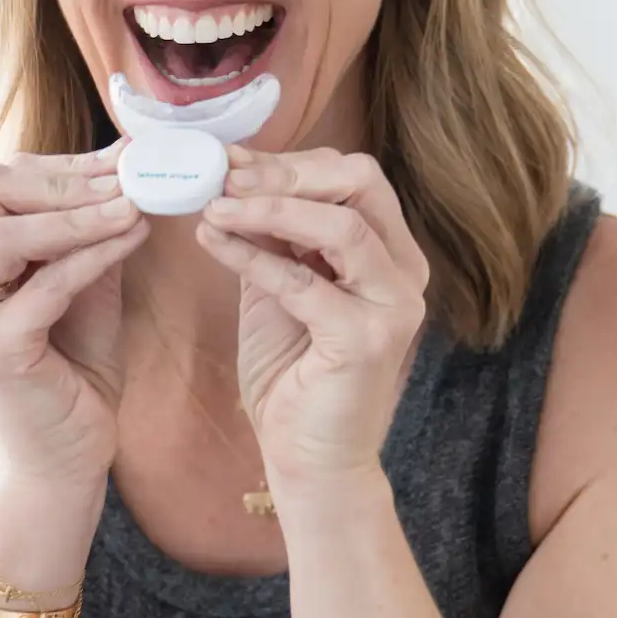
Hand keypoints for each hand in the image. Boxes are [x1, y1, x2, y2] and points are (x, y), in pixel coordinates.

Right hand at [0, 138, 147, 490]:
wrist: (68, 456)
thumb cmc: (74, 367)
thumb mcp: (84, 282)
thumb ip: (90, 229)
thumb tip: (124, 166)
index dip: (59, 164)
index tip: (120, 157)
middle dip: (61, 178)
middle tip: (127, 177)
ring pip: (4, 235)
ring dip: (77, 213)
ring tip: (135, 204)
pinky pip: (43, 287)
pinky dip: (92, 256)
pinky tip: (133, 238)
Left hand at [195, 145, 429, 486]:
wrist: (308, 457)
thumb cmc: (293, 371)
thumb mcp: (277, 284)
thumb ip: (270, 234)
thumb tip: (234, 176)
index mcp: (389, 251)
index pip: (353, 177)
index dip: (290, 161)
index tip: (230, 160)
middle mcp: (404, 271)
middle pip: (361, 184)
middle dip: (287, 172)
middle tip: (226, 176)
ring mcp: (394, 305)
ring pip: (342, 226)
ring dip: (269, 208)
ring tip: (214, 204)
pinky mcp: (368, 340)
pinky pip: (304, 282)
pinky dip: (253, 256)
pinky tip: (212, 241)